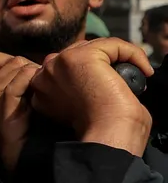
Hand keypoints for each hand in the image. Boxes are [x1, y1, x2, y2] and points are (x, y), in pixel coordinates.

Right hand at [30, 39, 152, 155]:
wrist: (105, 137)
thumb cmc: (98, 132)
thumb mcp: (73, 109)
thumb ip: (71, 91)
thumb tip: (92, 79)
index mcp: (40, 88)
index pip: (64, 67)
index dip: (89, 72)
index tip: (109, 85)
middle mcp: (44, 74)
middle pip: (77, 52)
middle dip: (102, 62)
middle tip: (123, 79)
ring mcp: (60, 63)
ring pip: (94, 46)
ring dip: (117, 57)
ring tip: (134, 74)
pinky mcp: (82, 57)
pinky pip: (113, 45)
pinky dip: (132, 53)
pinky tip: (143, 70)